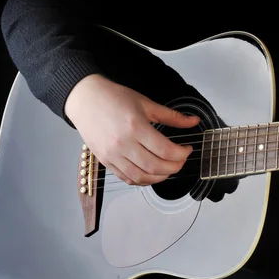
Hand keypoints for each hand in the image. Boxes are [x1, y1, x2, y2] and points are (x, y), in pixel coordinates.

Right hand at [65, 74, 199, 184]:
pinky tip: (151, 174)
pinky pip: (127, 178)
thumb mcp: (146, 103)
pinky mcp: (105, 161)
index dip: (181, 154)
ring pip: (141, 177)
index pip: (165, 150)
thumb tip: (194, 121)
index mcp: (136, 127)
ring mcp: (113, 155)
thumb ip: (172, 116)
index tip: (187, 149)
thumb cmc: (114, 98)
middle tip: (181, 160)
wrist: (84, 99)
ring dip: (160, 177)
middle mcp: (123, 144)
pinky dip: (142, 180)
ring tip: (169, 169)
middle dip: (174, 167)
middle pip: (156, 166)